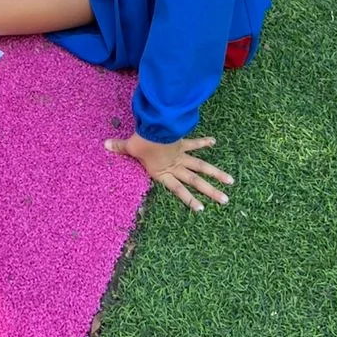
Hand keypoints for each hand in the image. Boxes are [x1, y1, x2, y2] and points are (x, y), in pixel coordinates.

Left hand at [104, 132, 233, 212]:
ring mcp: (181, 155)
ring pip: (202, 166)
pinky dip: (204, 141)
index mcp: (163, 172)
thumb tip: (105, 145)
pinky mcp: (182, 142)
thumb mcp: (129, 147)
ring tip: (230, 181)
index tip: (202, 209)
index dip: (189, 199)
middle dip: (211, 191)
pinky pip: (194, 143)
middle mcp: (175, 166)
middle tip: (225, 200)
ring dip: (216, 173)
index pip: (179, 190)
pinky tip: (214, 141)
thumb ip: (119, 148)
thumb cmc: (142, 141)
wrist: (154, 127)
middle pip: (196, 181)